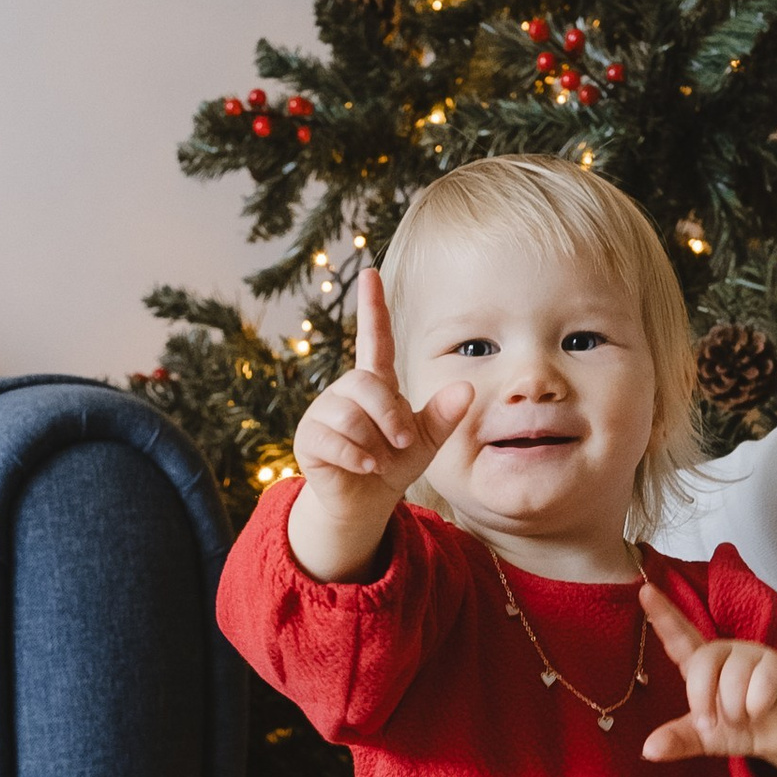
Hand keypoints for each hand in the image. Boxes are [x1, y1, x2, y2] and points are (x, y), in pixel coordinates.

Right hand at [288, 267, 474, 581]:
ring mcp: (324, 413)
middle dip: (389, 415)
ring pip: (349, 413)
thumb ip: (444, 414)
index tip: (370, 273)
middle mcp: (346, 391)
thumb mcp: (426, 440)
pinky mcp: (309, 438)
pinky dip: (356, 456)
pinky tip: (365, 466)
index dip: (373, 307)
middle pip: (365, 383)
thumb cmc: (394, 464)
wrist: (365, 503)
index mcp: (375, 384)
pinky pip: (333, 438)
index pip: (374, 338)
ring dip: (374, 440)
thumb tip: (467, 386)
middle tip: (402, 441)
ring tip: (380, 459)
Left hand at [638, 580, 776, 776]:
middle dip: (702, 699)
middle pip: (702, 663)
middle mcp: (726, 652)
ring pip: (733, 678)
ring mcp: (753, 655)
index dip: (663, 614)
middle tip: (711, 722)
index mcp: (702, 664)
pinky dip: (757, 708)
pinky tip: (762, 711)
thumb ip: (678, 740)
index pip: (679, 636)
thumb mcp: (704, 738)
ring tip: (743, 718)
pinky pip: (761, 685)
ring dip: (735, 711)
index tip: (645, 590)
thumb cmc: (739, 726)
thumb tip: (648, 750)